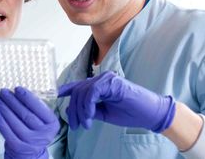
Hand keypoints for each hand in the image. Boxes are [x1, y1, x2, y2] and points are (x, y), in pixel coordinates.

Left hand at [0, 87, 59, 158]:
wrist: (31, 151)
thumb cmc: (35, 128)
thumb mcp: (42, 119)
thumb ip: (35, 106)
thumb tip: (18, 91)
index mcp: (51, 123)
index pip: (39, 108)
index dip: (27, 97)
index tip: (17, 88)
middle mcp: (43, 134)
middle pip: (25, 114)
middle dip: (12, 101)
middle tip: (3, 91)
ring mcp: (30, 141)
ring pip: (15, 121)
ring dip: (4, 108)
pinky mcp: (18, 147)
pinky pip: (7, 132)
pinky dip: (0, 121)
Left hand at [58, 71, 175, 132]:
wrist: (150, 114)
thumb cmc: (129, 113)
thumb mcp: (104, 113)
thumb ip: (89, 109)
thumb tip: (72, 110)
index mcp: (98, 85)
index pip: (78, 85)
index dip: (64, 89)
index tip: (54, 95)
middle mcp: (100, 79)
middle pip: (77, 91)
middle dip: (74, 110)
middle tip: (76, 126)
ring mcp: (106, 79)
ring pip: (83, 92)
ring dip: (81, 111)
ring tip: (85, 124)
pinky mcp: (111, 82)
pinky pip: (92, 92)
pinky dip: (88, 105)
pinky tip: (90, 116)